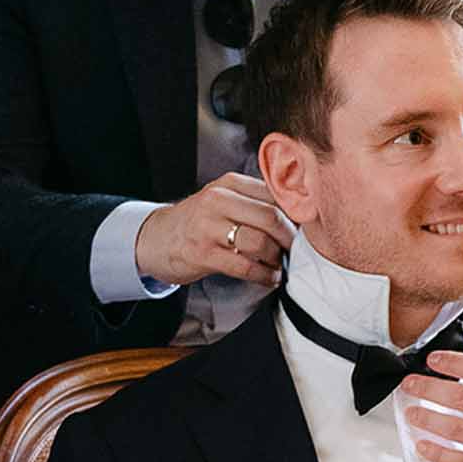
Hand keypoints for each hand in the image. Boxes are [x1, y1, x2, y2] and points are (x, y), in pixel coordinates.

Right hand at [135, 171, 294, 288]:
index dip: (294, 214)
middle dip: (289, 238)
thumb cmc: (200, 221)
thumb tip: (297, 214)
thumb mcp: (224, 199)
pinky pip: (244, 265)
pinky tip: (269, 277)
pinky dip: (263, 274)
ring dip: (276, 258)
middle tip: (295, 249)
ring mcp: (208, 227)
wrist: (158, 237)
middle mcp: (218, 201)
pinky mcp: (202, 253)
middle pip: (270, 217)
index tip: (304, 228)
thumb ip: (255, 200)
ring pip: (259, 242)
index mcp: (229, 183)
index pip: (273, 194)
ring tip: (279, 265)